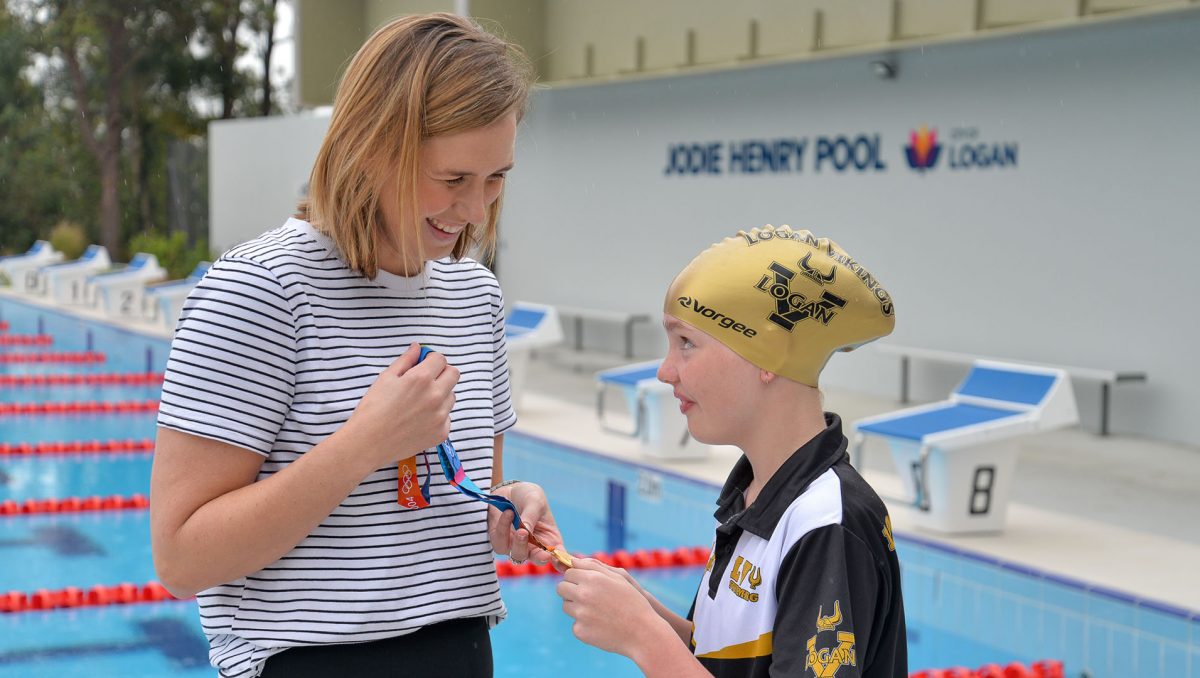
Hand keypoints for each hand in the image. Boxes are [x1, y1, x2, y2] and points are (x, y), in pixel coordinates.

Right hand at [340, 342, 458, 470]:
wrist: (368, 443)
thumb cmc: (373, 408)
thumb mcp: (386, 378)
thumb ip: (406, 360)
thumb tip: (417, 347)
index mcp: (421, 379)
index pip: (441, 359)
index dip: (431, 360)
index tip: (424, 365)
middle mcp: (435, 396)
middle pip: (453, 374)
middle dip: (441, 373)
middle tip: (426, 381)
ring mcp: (441, 416)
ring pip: (451, 396)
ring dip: (441, 394)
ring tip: (419, 403)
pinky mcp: (442, 432)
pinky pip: (447, 417)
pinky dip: (438, 415)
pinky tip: (419, 420)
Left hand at [487, 481, 562, 564]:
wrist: (507, 489)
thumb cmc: (527, 496)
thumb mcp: (535, 500)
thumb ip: (531, 516)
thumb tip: (525, 532)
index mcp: (550, 539)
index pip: (558, 555)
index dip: (560, 560)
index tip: (557, 557)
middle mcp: (534, 546)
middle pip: (538, 559)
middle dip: (539, 557)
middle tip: (543, 551)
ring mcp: (516, 546)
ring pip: (518, 555)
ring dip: (519, 543)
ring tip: (521, 529)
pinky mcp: (500, 542)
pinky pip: (500, 542)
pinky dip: (504, 527)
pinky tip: (508, 512)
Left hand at [557, 558, 661, 655]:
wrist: (643, 632)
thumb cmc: (633, 602)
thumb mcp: (618, 577)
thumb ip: (593, 566)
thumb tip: (572, 560)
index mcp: (592, 579)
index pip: (568, 573)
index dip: (576, 577)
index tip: (584, 583)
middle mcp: (583, 595)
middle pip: (561, 588)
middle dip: (571, 590)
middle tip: (586, 597)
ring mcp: (580, 614)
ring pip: (566, 606)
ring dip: (576, 607)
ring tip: (597, 611)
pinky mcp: (580, 631)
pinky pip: (574, 624)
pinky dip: (584, 624)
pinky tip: (600, 625)